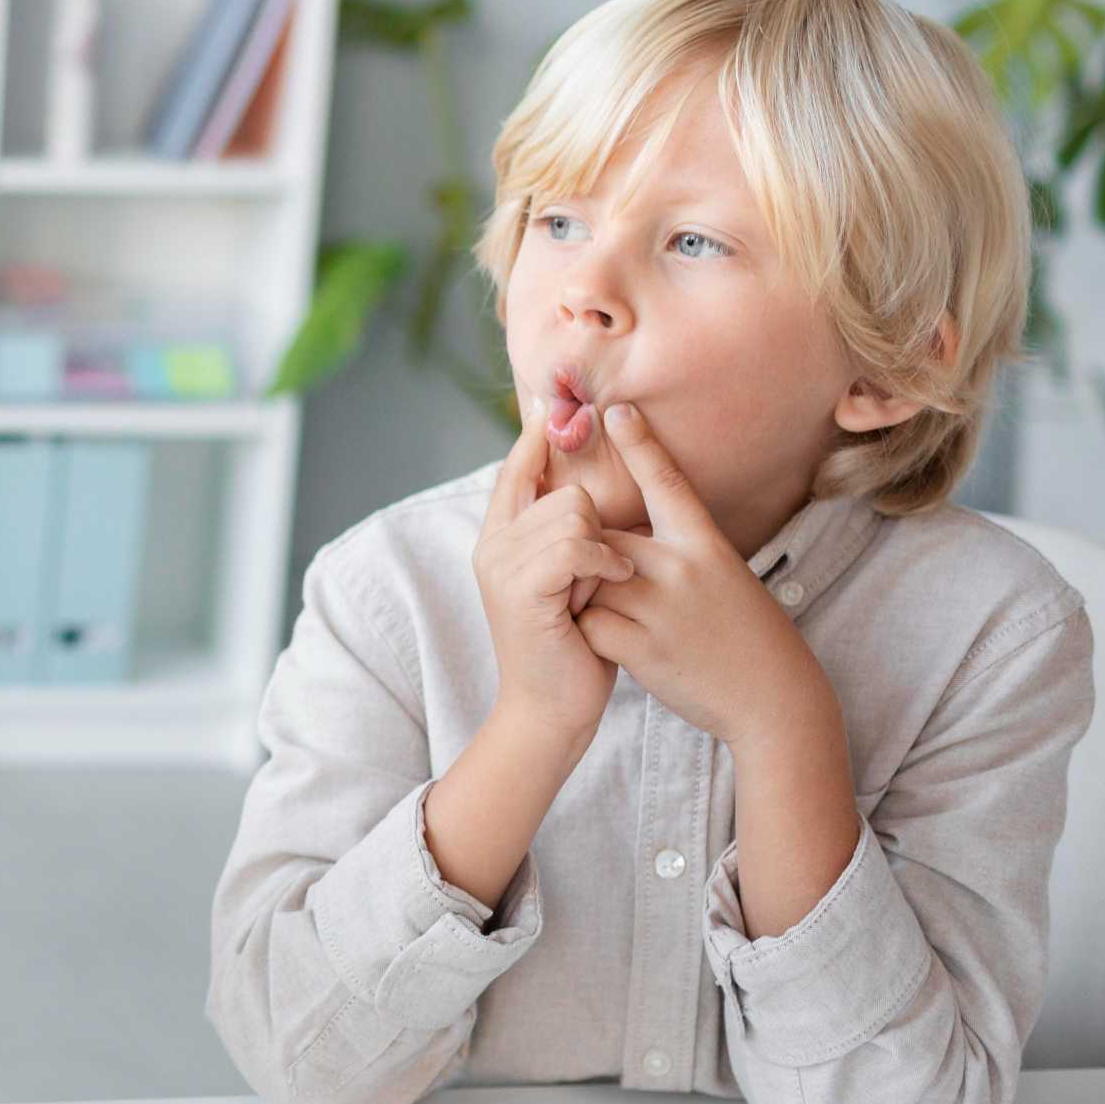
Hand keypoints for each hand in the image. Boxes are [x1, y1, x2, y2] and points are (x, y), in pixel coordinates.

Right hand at [473, 419, 634, 742]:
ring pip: (573, 511)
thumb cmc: (573, 644)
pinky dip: (604, 563)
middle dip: (596, 525)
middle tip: (598, 574)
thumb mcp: (568, 577)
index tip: (555, 395)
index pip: (518, 466)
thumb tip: (587, 484)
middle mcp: (492, 545)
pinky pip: (576, 543)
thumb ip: (566, 531)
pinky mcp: (522, 589)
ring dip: (604, 549)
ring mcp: (502, 567)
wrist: (552, 708)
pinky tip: (613, 585)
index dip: (540, 432)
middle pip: (562, 488)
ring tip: (604, 585)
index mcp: (500, 537)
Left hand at [578, 403, 829, 747]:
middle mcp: (682, 568)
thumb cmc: (742, 635)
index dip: (641, 444)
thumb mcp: (721, 577)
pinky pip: (587, 623)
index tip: (615, 410)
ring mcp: (659, 607)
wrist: (772, 700)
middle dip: (587, 552)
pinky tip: (617, 647)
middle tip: (599, 579)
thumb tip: (621, 532)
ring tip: (618, 618)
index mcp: (706, 545)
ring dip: (585, 595)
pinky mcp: (640, 646)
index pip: (666, 483)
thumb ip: (674, 551)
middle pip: (602, 535)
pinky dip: (590, 633)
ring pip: (586, 578)